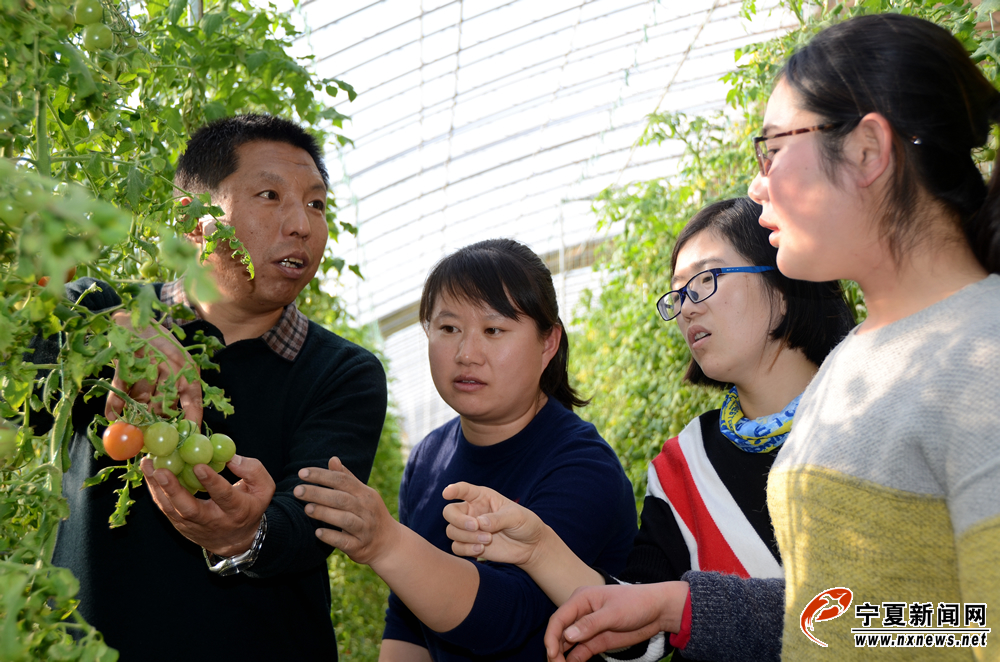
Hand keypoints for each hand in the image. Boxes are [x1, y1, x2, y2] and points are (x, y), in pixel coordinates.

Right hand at [105, 311, 202, 425]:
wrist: (137, 320)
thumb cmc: (161, 347)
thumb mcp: (178, 365)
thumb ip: (179, 391)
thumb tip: (181, 421)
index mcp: (188, 369)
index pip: (193, 399)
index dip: (191, 418)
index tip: (189, 434)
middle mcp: (171, 366)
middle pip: (163, 404)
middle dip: (156, 422)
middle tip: (149, 435)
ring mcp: (148, 362)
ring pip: (141, 398)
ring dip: (135, 413)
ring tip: (130, 424)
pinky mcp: (127, 360)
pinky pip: (121, 389)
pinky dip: (115, 404)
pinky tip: (113, 415)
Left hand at [140, 454, 273, 555]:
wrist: (238, 540)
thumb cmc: (250, 506)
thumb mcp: (264, 488)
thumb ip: (252, 470)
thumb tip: (229, 456)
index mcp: (237, 510)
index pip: (224, 497)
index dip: (211, 482)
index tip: (199, 465)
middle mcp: (213, 520)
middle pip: (189, 509)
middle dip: (174, 490)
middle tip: (161, 471)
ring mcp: (193, 526)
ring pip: (172, 509)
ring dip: (158, 488)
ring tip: (148, 466)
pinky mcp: (181, 525)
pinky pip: (166, 509)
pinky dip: (156, 491)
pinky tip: (149, 473)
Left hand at [293, 457, 400, 566]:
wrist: (389, 543)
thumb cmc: (370, 514)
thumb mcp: (363, 494)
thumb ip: (347, 478)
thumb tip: (333, 459)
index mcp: (365, 494)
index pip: (342, 480)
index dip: (322, 475)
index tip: (302, 473)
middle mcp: (366, 509)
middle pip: (341, 498)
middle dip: (318, 493)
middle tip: (297, 490)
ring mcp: (364, 528)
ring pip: (344, 519)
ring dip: (324, 513)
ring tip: (307, 509)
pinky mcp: (359, 546)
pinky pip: (344, 541)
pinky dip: (331, 536)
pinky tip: (318, 532)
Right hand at [441, 482, 545, 565]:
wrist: (530, 546)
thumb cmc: (525, 524)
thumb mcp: (516, 516)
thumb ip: (498, 518)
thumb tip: (480, 523)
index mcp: (482, 497)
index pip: (463, 490)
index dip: (453, 490)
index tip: (447, 493)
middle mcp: (472, 511)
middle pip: (449, 512)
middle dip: (459, 520)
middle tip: (475, 526)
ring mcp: (469, 529)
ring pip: (452, 531)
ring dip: (467, 537)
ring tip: (488, 540)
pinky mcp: (470, 545)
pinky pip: (456, 547)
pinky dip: (466, 549)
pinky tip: (481, 549)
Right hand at [544, 582, 688, 661]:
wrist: (657, 611)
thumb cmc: (636, 603)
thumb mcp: (614, 612)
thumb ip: (590, 624)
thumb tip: (567, 635)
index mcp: (581, 599)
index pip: (559, 618)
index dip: (551, 636)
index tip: (552, 653)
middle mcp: (580, 613)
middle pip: (559, 633)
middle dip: (555, 649)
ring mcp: (587, 628)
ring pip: (567, 645)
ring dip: (562, 657)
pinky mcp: (595, 641)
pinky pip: (579, 652)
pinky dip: (573, 661)